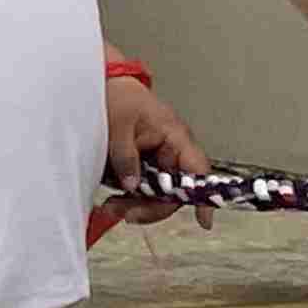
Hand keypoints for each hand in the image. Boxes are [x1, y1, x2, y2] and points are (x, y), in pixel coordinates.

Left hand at [102, 74, 211, 223]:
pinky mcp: (143, 168)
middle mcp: (171, 152)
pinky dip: (129, 199)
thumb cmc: (119, 98)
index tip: (204, 220)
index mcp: (174, 135)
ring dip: (136, 206)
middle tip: (127, 214)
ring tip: (112, 207)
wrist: (104, 88)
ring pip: (158, 195)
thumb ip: (125, 155)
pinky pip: (143, 191)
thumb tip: (132, 184)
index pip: (197, 169)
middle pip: (175, 192)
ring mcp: (157, 161)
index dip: (203, 195)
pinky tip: (113, 201)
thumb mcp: (119, 125)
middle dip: (152, 207)